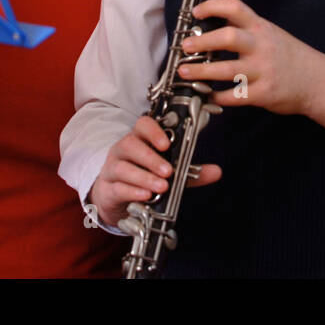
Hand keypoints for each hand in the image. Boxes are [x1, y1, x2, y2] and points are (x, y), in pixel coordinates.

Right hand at [90, 114, 221, 227]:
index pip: (142, 125)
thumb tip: (216, 171)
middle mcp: (123, 151)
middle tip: (168, 171)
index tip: (166, 144)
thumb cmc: (144, 178)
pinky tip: (145, 196)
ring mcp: (112, 169)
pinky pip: (118, 187)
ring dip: (144, 177)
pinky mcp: (108, 189)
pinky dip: (132, 191)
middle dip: (151, 158)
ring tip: (162, 186)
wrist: (116, 199)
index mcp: (139, 140)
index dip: (153, 132)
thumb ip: (190, 172)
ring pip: (123, 167)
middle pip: (130, 145)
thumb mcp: (169, 174)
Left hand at [179, 0, 324, 115]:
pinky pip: (235, 96)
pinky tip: (208, 95)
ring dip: (201, 72)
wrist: (318, 81)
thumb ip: (246, 29)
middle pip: (228, 37)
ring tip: (184, 71)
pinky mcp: (264, 93)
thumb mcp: (270, 34)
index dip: (213, 6)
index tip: (196, 12)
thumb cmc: (289, 56)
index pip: (236, 8)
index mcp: (261, 28)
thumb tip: (213, 22)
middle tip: (185, 46)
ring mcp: (263, 70)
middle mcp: (261, 46)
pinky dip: (218, 97)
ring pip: (227, 70)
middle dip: (202, 41)